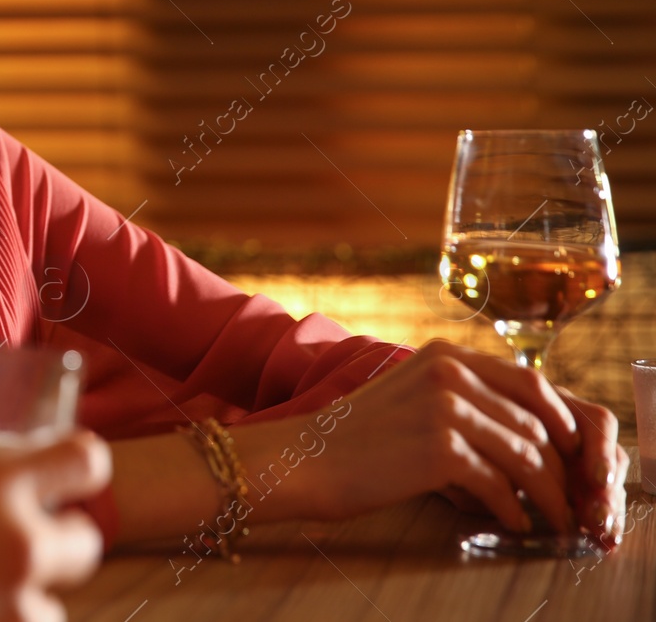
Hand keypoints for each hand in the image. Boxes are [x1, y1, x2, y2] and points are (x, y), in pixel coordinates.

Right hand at [310, 339, 627, 546]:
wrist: (306, 459)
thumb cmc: (358, 438)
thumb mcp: (413, 395)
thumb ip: (462, 398)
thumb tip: (526, 435)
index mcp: (446, 354)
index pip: (530, 381)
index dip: (559, 420)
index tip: (571, 453)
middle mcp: (450, 371)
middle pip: (535, 421)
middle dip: (559, 465)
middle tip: (565, 495)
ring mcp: (445, 407)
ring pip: (525, 455)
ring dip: (544, 494)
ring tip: (547, 517)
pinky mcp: (440, 447)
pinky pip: (499, 485)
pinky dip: (511, 510)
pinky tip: (511, 523)